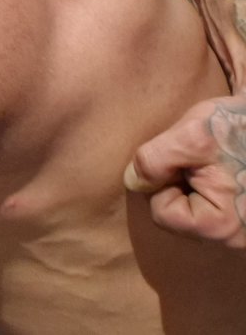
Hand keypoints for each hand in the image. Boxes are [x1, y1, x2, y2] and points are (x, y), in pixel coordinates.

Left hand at [124, 95, 245, 247]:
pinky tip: (227, 168)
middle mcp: (236, 240)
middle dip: (181, 184)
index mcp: (220, 226)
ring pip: (197, 211)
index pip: (162, 213)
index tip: (185, 160)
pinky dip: (212, 188)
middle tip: (203, 159)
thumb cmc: (241, 126)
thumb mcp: (191, 134)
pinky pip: (215, 209)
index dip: (163, 181)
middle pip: (180, 216)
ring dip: (196, 184)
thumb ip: (155, 160)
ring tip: (217, 162)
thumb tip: (133, 181)